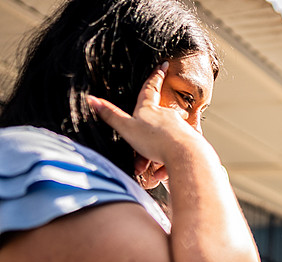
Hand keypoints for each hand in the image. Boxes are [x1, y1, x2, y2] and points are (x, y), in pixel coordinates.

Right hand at [87, 62, 210, 184]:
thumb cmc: (155, 141)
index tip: (164, 64)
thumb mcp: (126, 128)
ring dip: (155, 159)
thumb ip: (110, 115)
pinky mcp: (189, 143)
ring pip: (163, 143)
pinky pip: (174, 155)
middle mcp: (167, 116)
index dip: (156, 76)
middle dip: (146, 141)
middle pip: (154, 125)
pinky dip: (166, 166)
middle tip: (141, 161)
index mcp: (150, 109)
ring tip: (151, 173)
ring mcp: (180, 129)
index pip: (151, 88)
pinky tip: (162, 176)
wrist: (186, 156)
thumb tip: (90, 99)